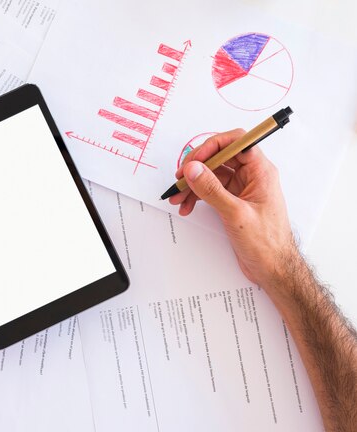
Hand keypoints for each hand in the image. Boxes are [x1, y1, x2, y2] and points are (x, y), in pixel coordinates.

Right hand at [169, 129, 298, 287]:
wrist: (273, 268)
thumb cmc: (267, 243)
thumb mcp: (236, 214)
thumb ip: (212, 190)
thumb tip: (194, 169)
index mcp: (260, 171)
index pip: (237, 142)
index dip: (213, 146)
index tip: (195, 159)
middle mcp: (251, 176)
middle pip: (220, 157)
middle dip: (197, 167)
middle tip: (181, 177)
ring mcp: (241, 188)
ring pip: (211, 175)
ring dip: (193, 183)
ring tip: (178, 196)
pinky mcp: (232, 201)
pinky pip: (210, 190)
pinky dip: (196, 196)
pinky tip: (187, 206)